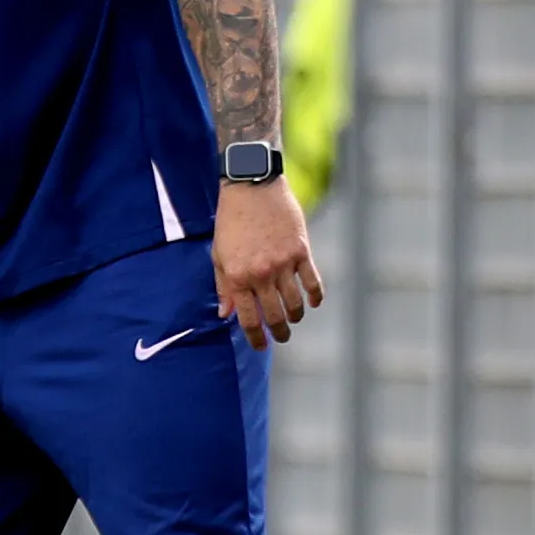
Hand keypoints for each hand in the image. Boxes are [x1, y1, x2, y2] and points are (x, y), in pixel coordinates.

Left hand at [212, 179, 321, 347]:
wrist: (251, 188)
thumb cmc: (231, 222)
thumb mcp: (218, 255)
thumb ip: (223, 286)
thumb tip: (226, 314)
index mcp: (237, 277)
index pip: (249, 318)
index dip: (256, 337)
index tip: (261, 346)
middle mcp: (261, 274)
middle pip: (275, 315)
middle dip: (279, 332)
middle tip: (282, 338)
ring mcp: (283, 263)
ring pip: (295, 303)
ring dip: (295, 316)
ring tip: (293, 320)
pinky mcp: (301, 251)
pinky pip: (312, 282)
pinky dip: (315, 297)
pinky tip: (313, 303)